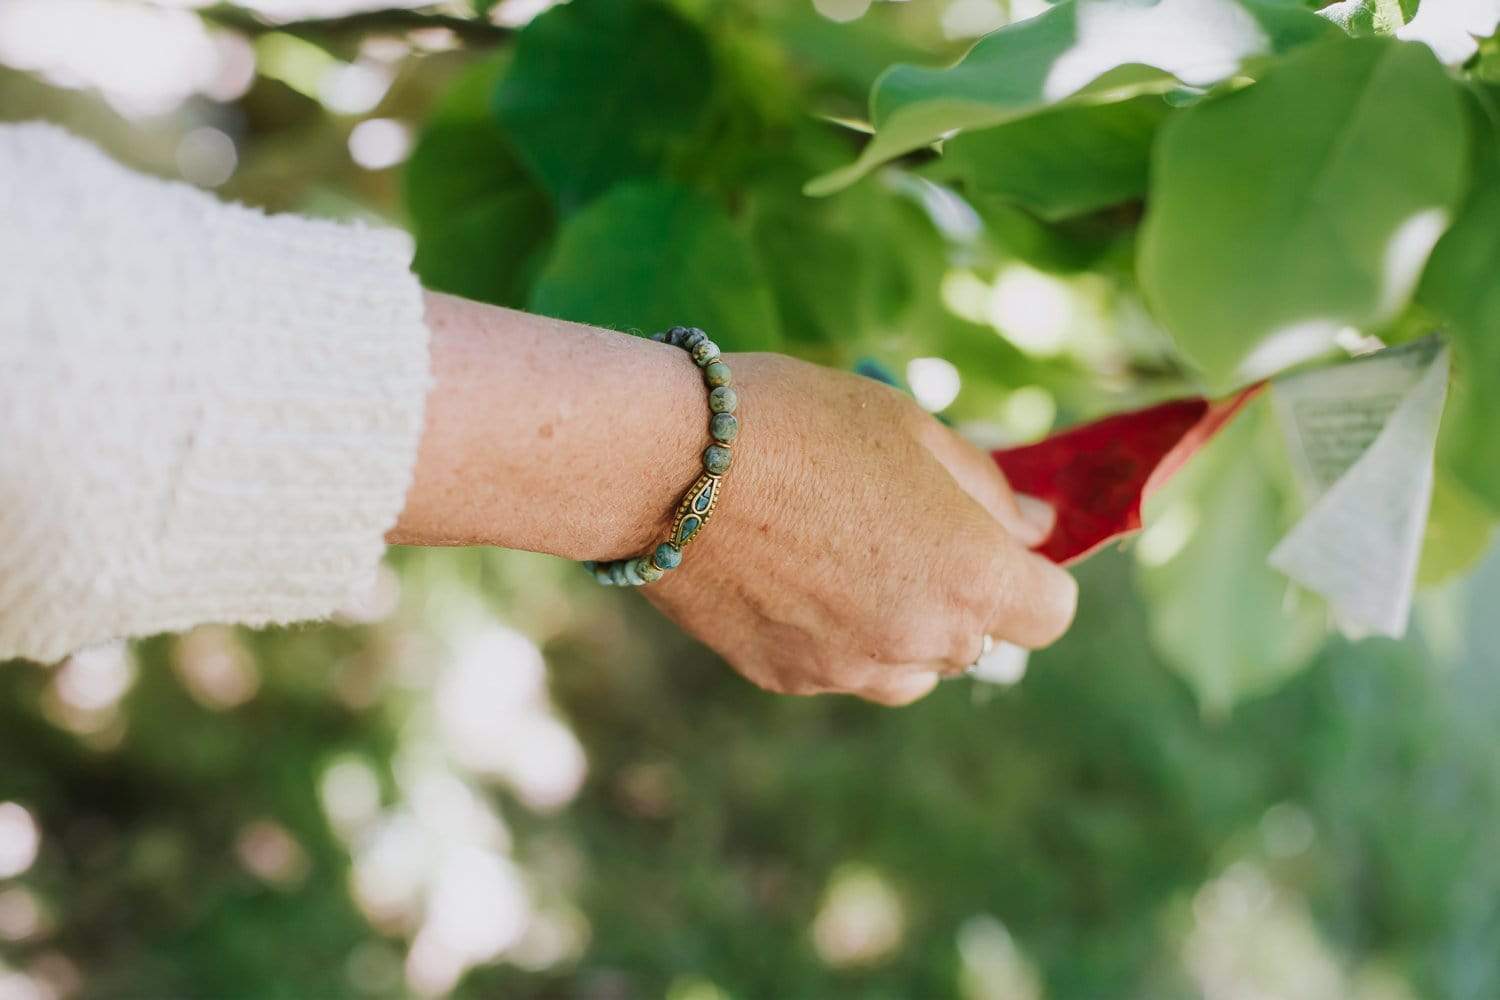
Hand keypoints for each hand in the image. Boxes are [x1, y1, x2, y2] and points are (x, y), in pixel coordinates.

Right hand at [646, 353, 1077, 705]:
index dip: (1032, 575)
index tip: (993, 539)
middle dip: (958, 592)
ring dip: (900, 624)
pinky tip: (787, 570)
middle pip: (976, 641)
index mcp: (970, 577)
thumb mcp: (911, 430)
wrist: (667, 464)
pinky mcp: (785, 677)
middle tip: (897, 524)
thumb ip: (986, 489)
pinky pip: (838, 666)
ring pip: (907, 667)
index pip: (1049, 614)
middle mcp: (919, 642)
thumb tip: (1036, 528)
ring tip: (840, 552)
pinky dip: (832, 632)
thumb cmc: (799, 425)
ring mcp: (849, 669)